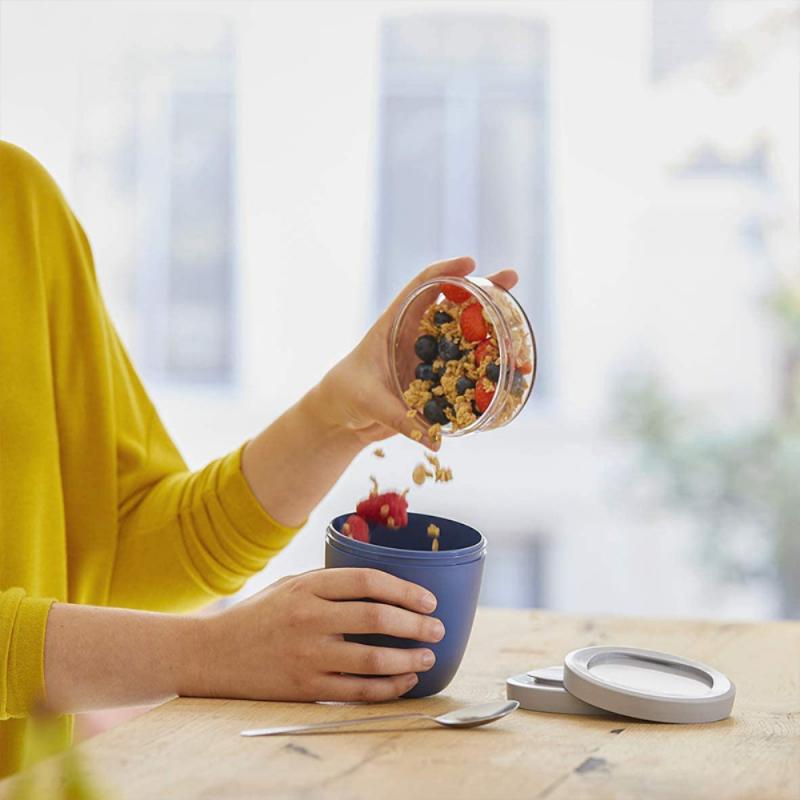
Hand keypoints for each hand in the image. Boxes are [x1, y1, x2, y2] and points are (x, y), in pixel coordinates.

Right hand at [189, 569, 443, 701]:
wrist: (212, 654)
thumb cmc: (259, 615)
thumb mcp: (291, 585)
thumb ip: (330, 584)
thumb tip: (384, 585)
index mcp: (308, 587)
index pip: (368, 581)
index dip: (405, 589)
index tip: (428, 600)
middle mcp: (309, 619)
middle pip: (377, 619)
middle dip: (416, 624)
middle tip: (437, 628)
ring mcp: (307, 655)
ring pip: (372, 660)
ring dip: (408, 659)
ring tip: (427, 656)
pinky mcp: (304, 688)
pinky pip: (356, 691)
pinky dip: (387, 688)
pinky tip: (404, 681)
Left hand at [316, 257, 518, 448]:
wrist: (343, 416)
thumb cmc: (346, 395)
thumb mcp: (370, 401)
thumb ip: (400, 418)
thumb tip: (436, 441)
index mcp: (395, 323)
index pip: (422, 287)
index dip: (446, 272)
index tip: (470, 263)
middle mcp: (417, 334)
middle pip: (455, 304)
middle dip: (485, 289)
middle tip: (512, 278)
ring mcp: (431, 356)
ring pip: (468, 337)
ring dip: (496, 333)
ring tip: (522, 336)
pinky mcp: (437, 379)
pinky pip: (466, 371)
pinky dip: (488, 371)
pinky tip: (512, 376)